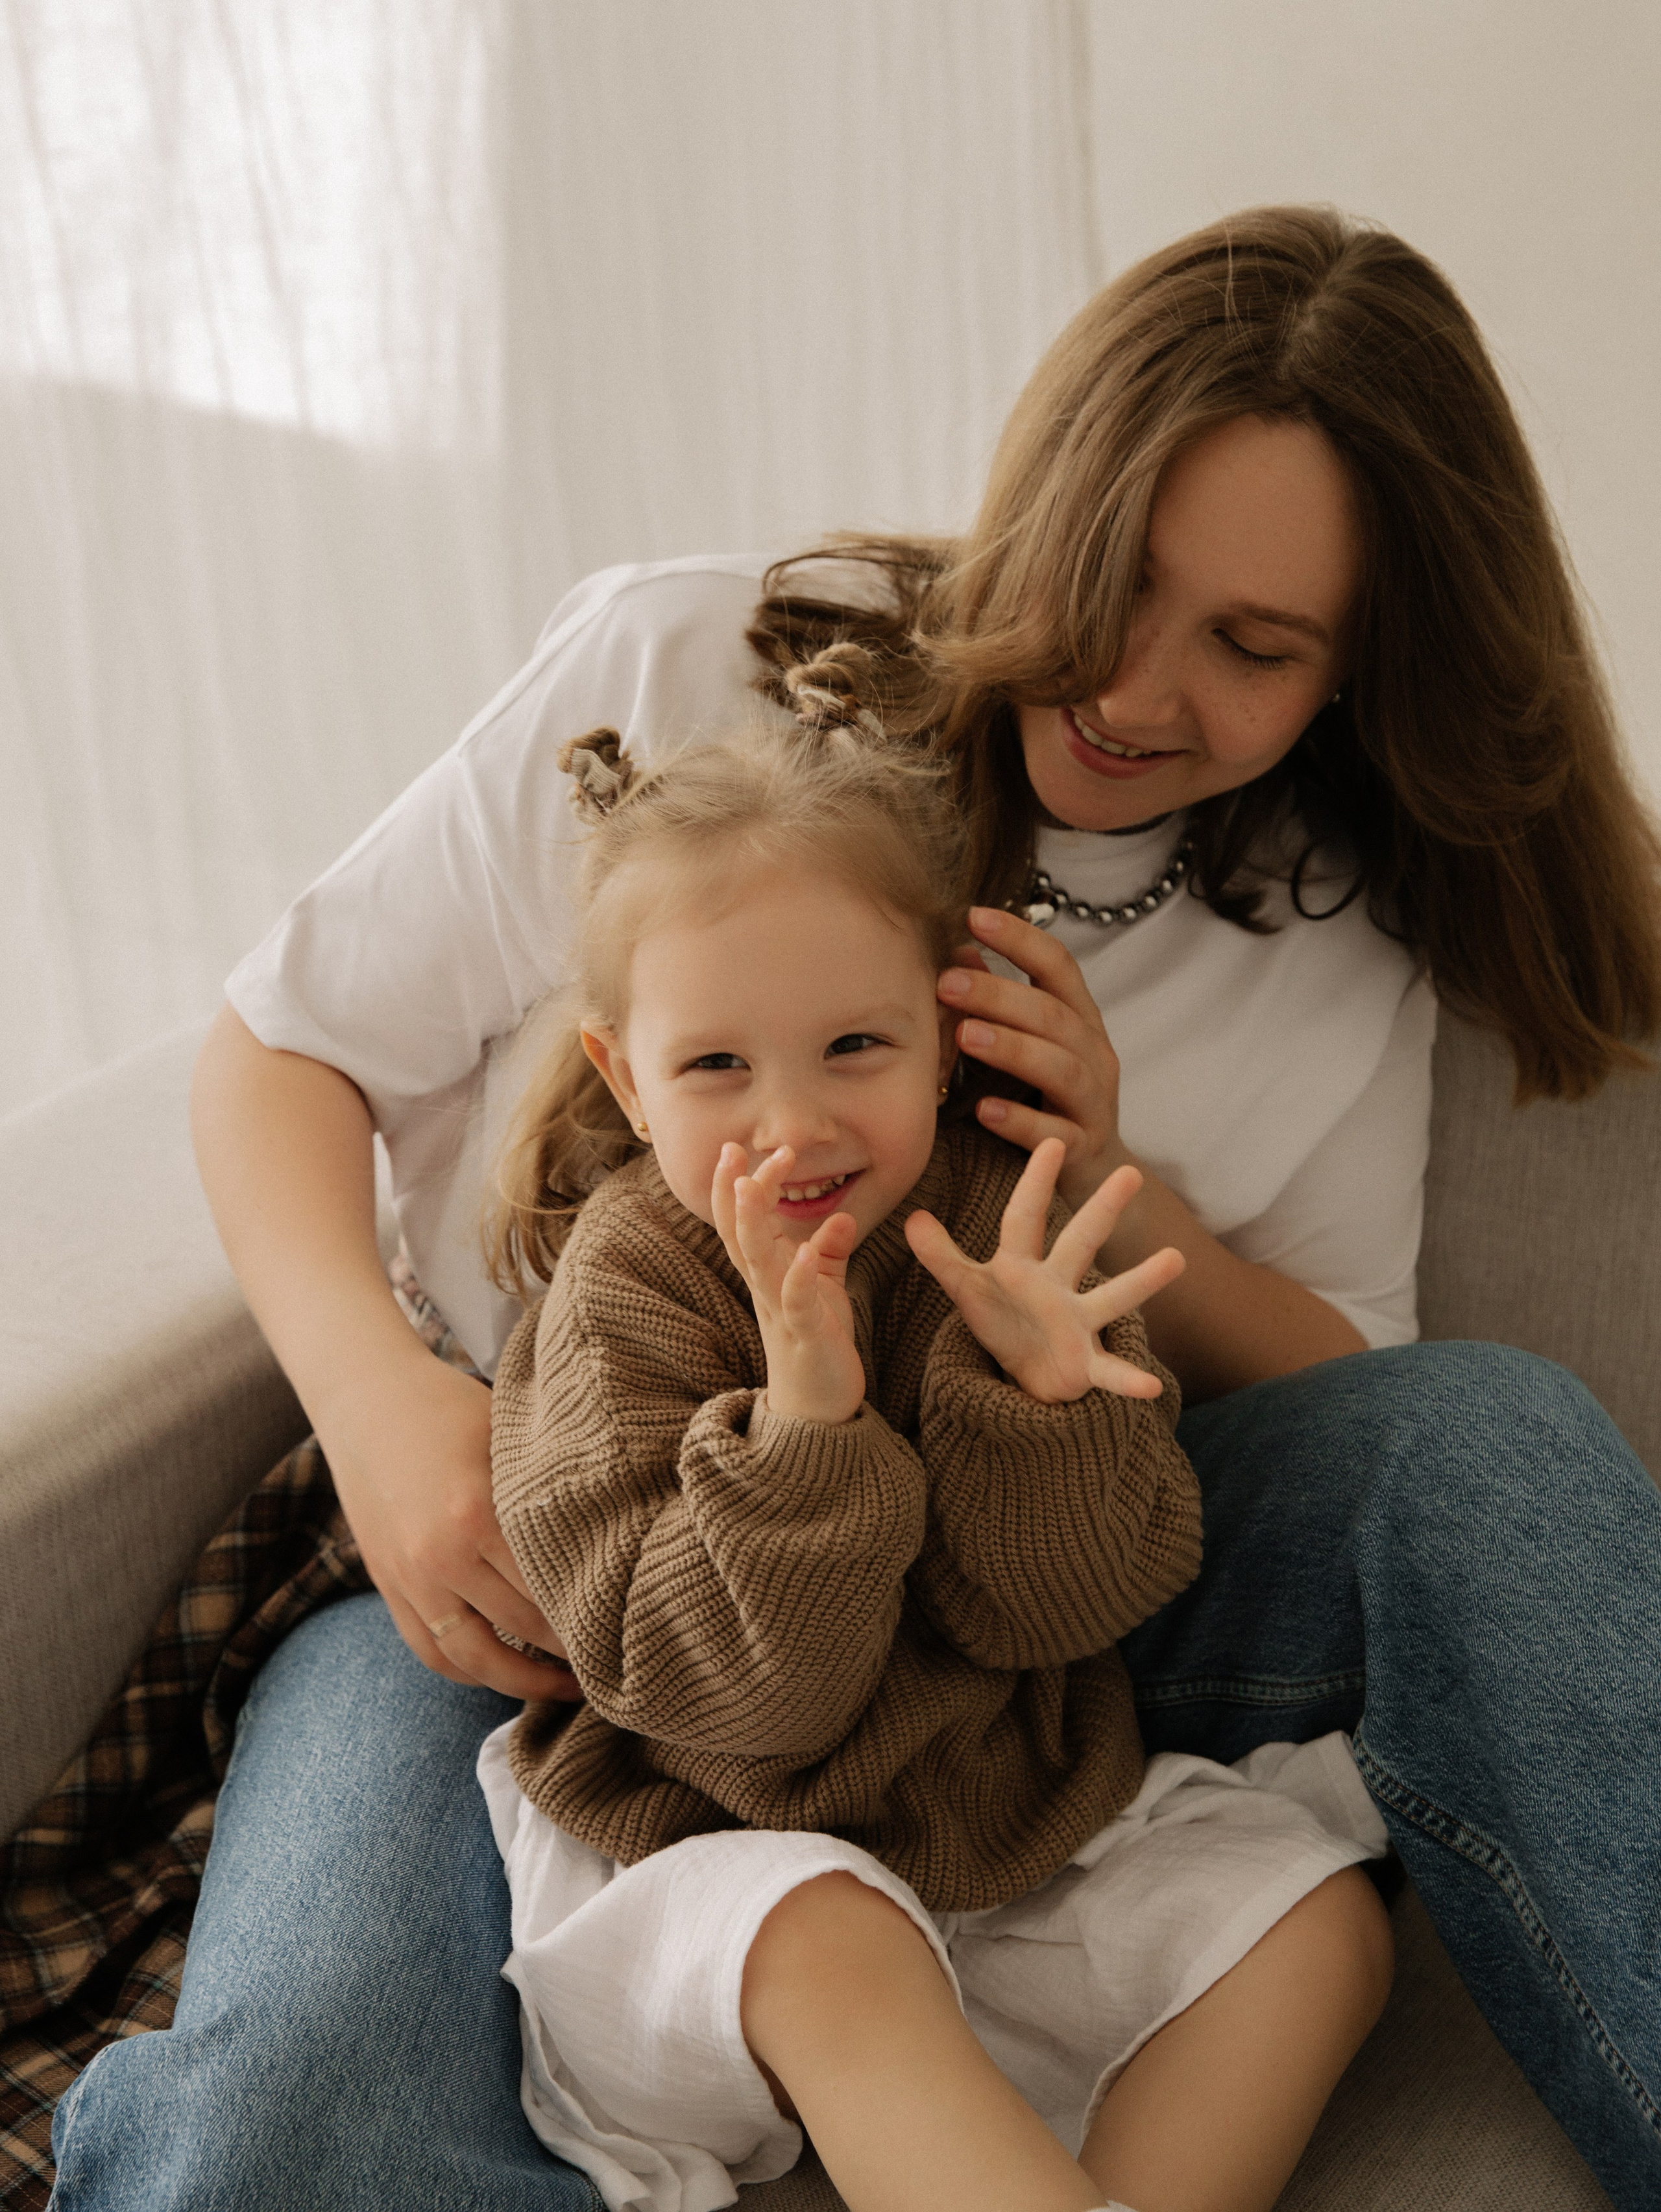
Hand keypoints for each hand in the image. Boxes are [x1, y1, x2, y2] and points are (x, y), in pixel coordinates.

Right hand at [323, 1347, 584, 1700]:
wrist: (365, 1399)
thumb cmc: (449, 1408)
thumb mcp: (505, 1434)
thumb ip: (545, 1486)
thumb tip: (609, 1520)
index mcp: (476, 1514)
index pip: (548, 1585)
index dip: (590, 1611)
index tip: (627, 1621)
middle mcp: (440, 1556)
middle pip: (520, 1627)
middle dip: (569, 1650)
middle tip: (612, 1656)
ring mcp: (409, 1577)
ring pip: (471, 1659)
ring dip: (520, 1683)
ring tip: (564, 1688)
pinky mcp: (388, 1586)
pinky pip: (430, 1651)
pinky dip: (469, 1673)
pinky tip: (504, 1674)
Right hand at [711, 1142, 864, 1423]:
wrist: (818, 1406)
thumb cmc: (818, 1340)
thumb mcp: (824, 1288)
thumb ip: (828, 1252)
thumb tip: (842, 1217)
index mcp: (767, 1272)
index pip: (747, 1220)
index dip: (745, 1183)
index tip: (748, 1148)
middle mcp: (765, 1287)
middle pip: (741, 1233)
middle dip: (735, 1191)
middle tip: (733, 1150)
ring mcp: (781, 1310)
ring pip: (757, 1262)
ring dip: (754, 1223)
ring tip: (753, 1185)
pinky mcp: (805, 1334)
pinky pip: (796, 1302)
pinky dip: (797, 1276)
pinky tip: (802, 1251)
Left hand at [904, 1140, 1184, 1401]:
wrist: (1027, 1374)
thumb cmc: (1002, 1321)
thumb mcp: (966, 1289)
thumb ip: (942, 1256)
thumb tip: (912, 1218)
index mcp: (1021, 1266)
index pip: (1025, 1217)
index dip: (1034, 1183)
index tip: (1052, 1143)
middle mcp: (1057, 1287)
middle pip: (1079, 1243)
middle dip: (1102, 1210)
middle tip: (1130, 1173)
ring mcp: (1077, 1323)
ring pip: (1112, 1298)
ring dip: (1142, 1280)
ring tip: (1175, 1258)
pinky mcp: (1086, 1364)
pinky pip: (1110, 1371)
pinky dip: (1129, 1379)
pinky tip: (1150, 1388)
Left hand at [937, 908, 1130, 1213]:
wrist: (1099, 1177)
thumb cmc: (1052, 1101)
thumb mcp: (1032, 1047)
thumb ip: (1000, 1003)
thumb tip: (957, 951)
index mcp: (1081, 1021)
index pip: (1058, 966)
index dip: (1020, 938)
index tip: (974, 915)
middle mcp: (1094, 1055)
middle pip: (1053, 1015)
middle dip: (1000, 994)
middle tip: (947, 982)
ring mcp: (1094, 1104)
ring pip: (1061, 1069)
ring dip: (1012, 1048)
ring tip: (965, 1035)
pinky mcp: (1083, 1150)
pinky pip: (1055, 1134)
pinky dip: (1020, 1122)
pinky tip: (985, 1110)